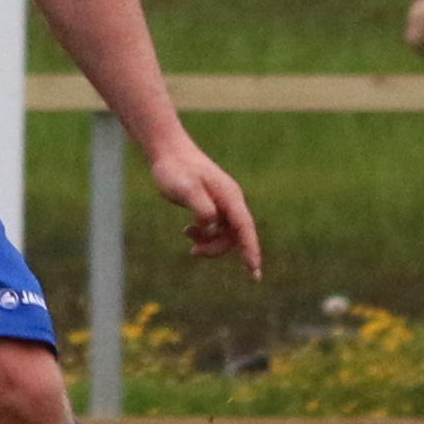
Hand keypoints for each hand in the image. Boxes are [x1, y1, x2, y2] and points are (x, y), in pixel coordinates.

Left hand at [148, 140, 263, 278]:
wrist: (169, 151)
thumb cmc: (176, 169)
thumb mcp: (186, 189)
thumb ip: (201, 207)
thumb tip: (212, 227)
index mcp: (230, 197)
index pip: (245, 229)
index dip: (251, 251)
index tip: (254, 272)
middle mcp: (231, 201)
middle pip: (235, 236)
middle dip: (218, 248)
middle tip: (194, 252)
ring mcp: (223, 203)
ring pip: (225, 233)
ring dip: (209, 242)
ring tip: (187, 235)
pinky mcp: (212, 205)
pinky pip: (215, 228)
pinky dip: (204, 234)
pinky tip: (188, 231)